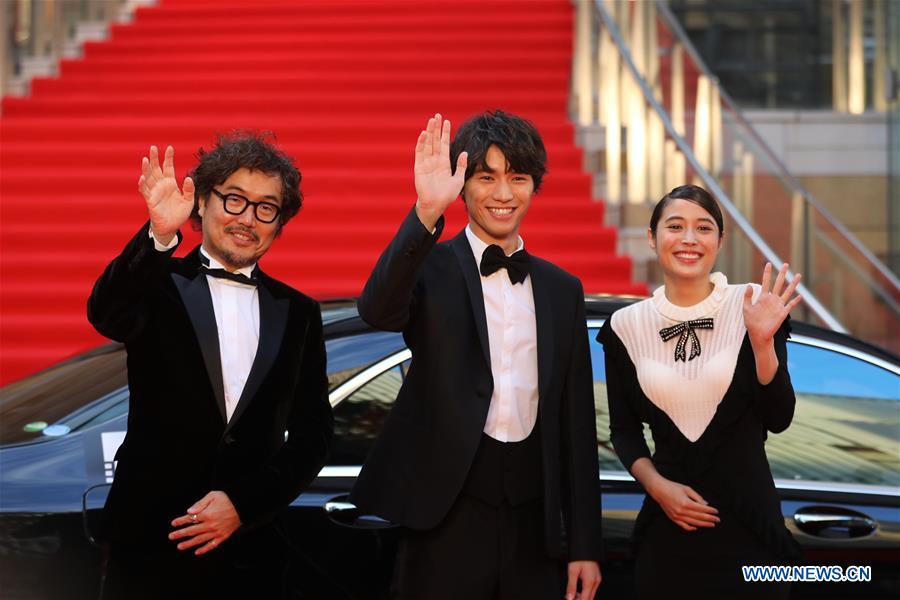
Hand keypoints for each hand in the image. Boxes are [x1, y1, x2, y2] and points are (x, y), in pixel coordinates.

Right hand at [139, 145, 194, 243]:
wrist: (171, 227)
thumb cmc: (179, 213)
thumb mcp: (188, 201)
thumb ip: (189, 190)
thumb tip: (188, 178)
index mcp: (170, 183)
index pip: (168, 167)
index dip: (168, 158)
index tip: (170, 148)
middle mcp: (161, 185)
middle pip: (156, 169)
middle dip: (155, 158)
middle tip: (153, 147)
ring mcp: (154, 192)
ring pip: (148, 177)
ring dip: (146, 169)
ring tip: (146, 159)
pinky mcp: (150, 200)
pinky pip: (145, 191)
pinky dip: (143, 184)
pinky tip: (143, 177)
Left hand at [169, 491, 240, 554]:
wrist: (243, 506)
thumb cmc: (228, 499)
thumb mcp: (213, 495)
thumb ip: (200, 503)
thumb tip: (189, 511)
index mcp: (207, 514)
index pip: (190, 519)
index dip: (180, 521)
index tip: (173, 523)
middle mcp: (210, 525)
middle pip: (192, 531)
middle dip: (180, 534)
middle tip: (171, 537)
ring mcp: (216, 532)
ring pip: (200, 539)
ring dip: (189, 544)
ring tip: (180, 546)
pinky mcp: (223, 536)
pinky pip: (212, 545)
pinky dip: (204, 549)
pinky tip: (197, 552)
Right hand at [413, 113, 466, 230]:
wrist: (436, 205)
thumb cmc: (447, 195)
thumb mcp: (458, 180)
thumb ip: (461, 166)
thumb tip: (464, 152)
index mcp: (444, 163)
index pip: (445, 144)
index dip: (446, 133)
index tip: (447, 121)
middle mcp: (434, 161)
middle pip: (435, 141)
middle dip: (436, 128)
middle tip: (437, 115)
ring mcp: (426, 163)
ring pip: (428, 144)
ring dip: (429, 132)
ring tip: (431, 120)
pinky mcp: (419, 167)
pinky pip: (420, 153)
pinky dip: (421, 143)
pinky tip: (424, 134)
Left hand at [566, 560, 600, 599]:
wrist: (585, 547)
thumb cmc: (579, 557)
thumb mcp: (572, 571)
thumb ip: (571, 586)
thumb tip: (570, 597)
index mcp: (590, 581)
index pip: (585, 599)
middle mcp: (595, 581)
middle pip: (589, 598)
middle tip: (570, 598)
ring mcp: (597, 579)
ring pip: (591, 595)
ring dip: (582, 597)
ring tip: (572, 595)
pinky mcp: (596, 577)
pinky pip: (592, 589)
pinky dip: (585, 592)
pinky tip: (578, 591)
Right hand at [647, 476, 718, 531]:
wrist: (658, 490)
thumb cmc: (673, 487)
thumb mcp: (687, 488)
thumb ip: (697, 497)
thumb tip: (706, 504)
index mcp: (686, 502)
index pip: (702, 509)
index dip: (710, 511)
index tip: (716, 511)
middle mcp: (681, 511)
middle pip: (699, 517)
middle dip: (710, 519)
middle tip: (717, 520)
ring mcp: (677, 516)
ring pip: (693, 523)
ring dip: (704, 524)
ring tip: (711, 524)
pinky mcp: (673, 518)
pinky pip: (683, 526)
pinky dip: (691, 528)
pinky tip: (697, 527)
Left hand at [743, 262, 801, 345]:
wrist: (758, 334)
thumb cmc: (751, 322)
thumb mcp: (746, 308)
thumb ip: (748, 296)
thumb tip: (749, 285)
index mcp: (763, 297)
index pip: (766, 282)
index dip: (767, 273)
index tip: (768, 263)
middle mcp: (772, 299)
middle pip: (778, 283)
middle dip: (781, 274)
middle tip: (785, 264)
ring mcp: (778, 305)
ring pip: (787, 292)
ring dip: (793, 284)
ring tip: (797, 275)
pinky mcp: (783, 313)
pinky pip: (790, 305)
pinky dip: (795, 300)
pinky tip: (800, 296)